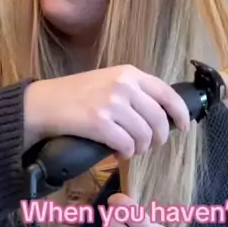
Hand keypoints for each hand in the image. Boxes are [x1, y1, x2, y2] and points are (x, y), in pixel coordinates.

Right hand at [23, 64, 190, 154]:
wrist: (43, 104)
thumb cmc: (77, 95)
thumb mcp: (109, 81)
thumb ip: (135, 92)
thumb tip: (164, 114)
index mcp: (129, 73)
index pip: (167, 94)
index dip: (180, 114)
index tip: (184, 127)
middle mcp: (123, 86)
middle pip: (159, 121)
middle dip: (158, 138)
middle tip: (150, 145)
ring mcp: (111, 104)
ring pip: (144, 136)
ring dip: (140, 148)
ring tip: (131, 148)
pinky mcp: (99, 123)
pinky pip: (126, 145)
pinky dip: (126, 153)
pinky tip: (119, 152)